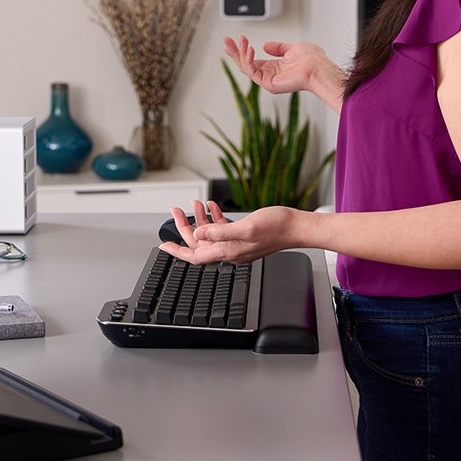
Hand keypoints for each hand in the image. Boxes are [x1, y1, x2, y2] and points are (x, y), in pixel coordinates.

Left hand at [159, 200, 297, 264]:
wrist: (297, 227)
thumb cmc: (277, 227)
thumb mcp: (246, 227)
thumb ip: (220, 232)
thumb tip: (199, 235)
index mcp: (229, 251)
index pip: (196, 256)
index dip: (177, 252)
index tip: (163, 246)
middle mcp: (231, 251)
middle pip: (199, 243)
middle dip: (185, 227)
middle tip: (176, 211)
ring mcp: (237, 244)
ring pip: (210, 234)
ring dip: (199, 219)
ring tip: (193, 204)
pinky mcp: (244, 236)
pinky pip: (223, 229)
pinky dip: (214, 218)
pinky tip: (211, 206)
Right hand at [223, 35, 343, 109]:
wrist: (319, 68)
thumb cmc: (312, 60)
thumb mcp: (292, 48)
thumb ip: (278, 48)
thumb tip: (266, 45)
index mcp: (274, 68)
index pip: (252, 60)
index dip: (242, 50)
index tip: (235, 40)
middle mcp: (269, 75)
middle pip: (245, 64)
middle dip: (235, 52)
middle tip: (226, 40)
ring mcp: (268, 80)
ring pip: (246, 67)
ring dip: (241, 53)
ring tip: (241, 41)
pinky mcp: (268, 84)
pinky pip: (253, 71)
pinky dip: (248, 59)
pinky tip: (249, 48)